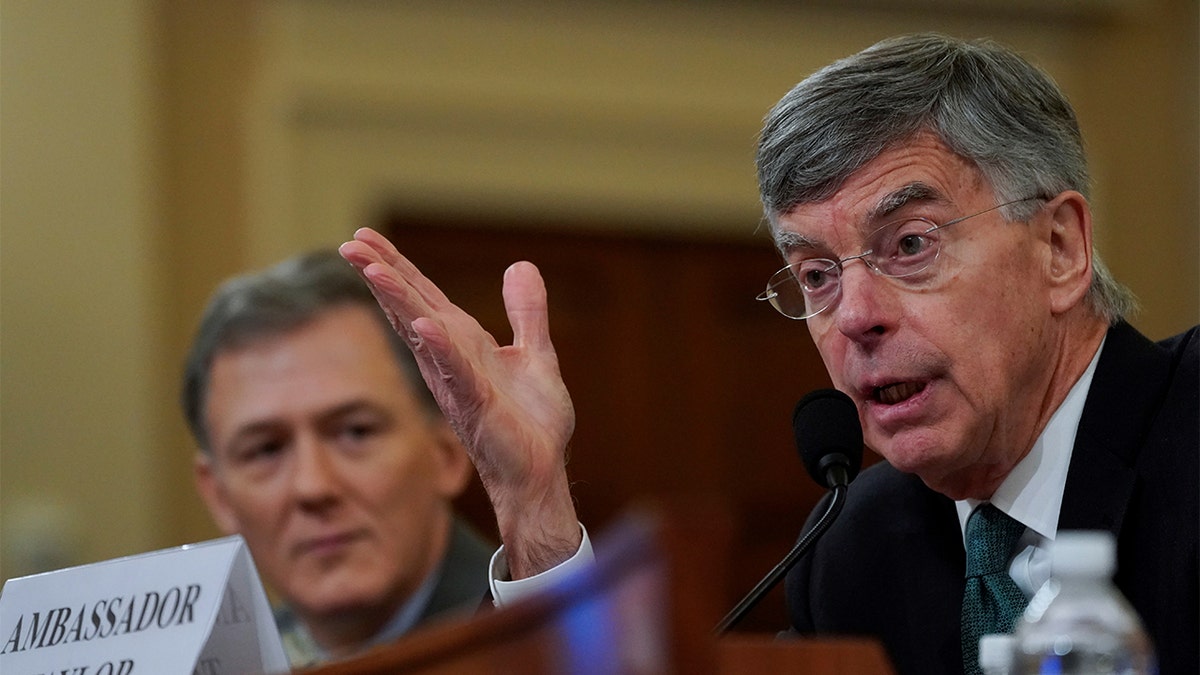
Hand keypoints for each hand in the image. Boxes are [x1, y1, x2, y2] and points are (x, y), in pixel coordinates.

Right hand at [339, 228, 580, 577]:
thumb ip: (526, 312)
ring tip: (374, 269)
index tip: (364, 238)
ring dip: (398, 301)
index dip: (395, 265)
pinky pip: (454, 371)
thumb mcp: (535, 353)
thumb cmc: (532, 421)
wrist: (541, 469)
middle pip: (409, 307)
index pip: (422, 296)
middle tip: (349, 243)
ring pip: (421, 332)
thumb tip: (520, 266)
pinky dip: (439, 348)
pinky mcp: (475, 404)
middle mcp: (449, 358)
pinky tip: (423, 326)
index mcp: (462, 343)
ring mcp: (457, 380)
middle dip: (381, 274)